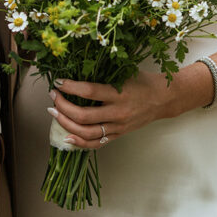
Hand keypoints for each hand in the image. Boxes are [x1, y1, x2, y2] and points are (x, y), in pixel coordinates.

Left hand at [47, 70, 173, 148]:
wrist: (164, 99)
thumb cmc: (143, 82)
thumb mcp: (124, 73)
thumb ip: (103, 75)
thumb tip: (75, 72)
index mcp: (119, 93)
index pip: (89, 92)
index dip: (70, 87)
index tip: (58, 82)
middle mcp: (118, 112)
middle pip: (83, 116)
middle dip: (63, 106)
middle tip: (53, 96)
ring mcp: (118, 127)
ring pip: (86, 133)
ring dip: (66, 123)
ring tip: (54, 113)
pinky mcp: (118, 135)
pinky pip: (96, 143)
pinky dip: (79, 142)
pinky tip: (66, 137)